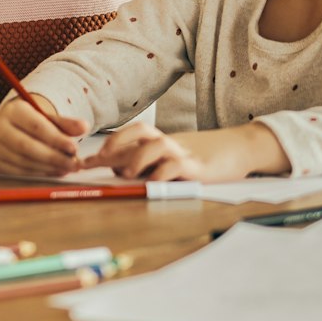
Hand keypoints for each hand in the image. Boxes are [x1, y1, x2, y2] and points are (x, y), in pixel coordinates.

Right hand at [0, 94, 87, 177]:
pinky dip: (39, 174)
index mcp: (12, 111)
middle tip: (73, 164)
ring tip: (67, 168)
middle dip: (53, 157)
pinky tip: (54, 172)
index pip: (35, 126)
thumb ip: (67, 124)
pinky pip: (19, 173)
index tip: (74, 148)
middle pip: (27, 146)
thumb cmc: (33, 122)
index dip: (56, 138)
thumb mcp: (50, 118)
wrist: (12, 127)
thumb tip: (84, 127)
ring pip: (24, 161)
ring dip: (48, 167)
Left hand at [84, 124, 286, 181]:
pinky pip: (174, 167)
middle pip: (134, 137)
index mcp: (157, 139)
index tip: (81, 161)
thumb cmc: (200, 155)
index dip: (103, 147)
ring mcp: (181, 153)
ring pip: (152, 147)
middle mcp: (166, 142)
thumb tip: (114, 169)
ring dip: (135, 160)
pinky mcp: (197, 168)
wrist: (240, 148)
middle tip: (93, 163)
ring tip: (127, 173)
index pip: (125, 137)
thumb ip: (146, 161)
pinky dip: (161, 174)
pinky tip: (152, 183)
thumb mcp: (170, 156)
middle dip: (110, 149)